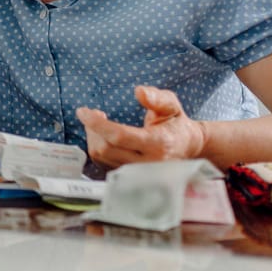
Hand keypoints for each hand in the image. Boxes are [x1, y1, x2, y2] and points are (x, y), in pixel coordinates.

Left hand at [76, 85, 206, 167]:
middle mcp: (148, 163)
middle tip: (93, 114)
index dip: (97, 123)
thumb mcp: (171, 105)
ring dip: (93, 138)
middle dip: (93, 129)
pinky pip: (103, 165)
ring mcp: (139, 174)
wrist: (188, 149)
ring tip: (99, 124)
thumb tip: (139, 91)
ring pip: (102, 158)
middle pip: (106, 148)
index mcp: (158, 144)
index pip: (119, 136)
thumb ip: (157, 98)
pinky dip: (98, 148)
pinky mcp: (131, 179)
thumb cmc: (176, 124)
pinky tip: (103, 137)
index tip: (83, 111)